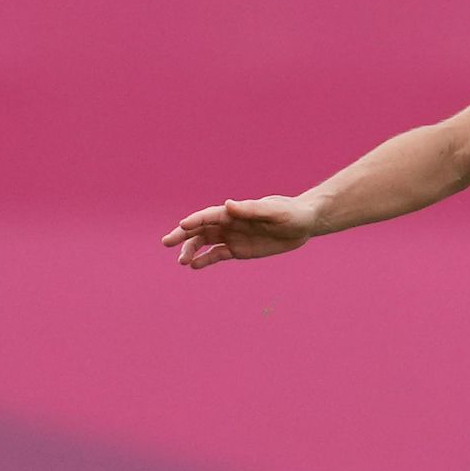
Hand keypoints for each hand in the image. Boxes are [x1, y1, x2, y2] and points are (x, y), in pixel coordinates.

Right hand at [160, 196, 318, 268]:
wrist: (304, 224)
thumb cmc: (290, 213)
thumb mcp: (274, 211)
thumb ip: (252, 209)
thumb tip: (228, 204)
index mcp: (235, 212)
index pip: (209, 215)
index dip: (195, 220)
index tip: (181, 226)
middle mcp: (229, 223)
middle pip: (200, 229)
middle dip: (183, 235)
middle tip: (166, 242)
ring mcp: (232, 237)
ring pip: (204, 243)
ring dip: (191, 250)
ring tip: (182, 261)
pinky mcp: (238, 250)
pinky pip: (217, 255)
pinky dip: (205, 260)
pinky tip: (195, 266)